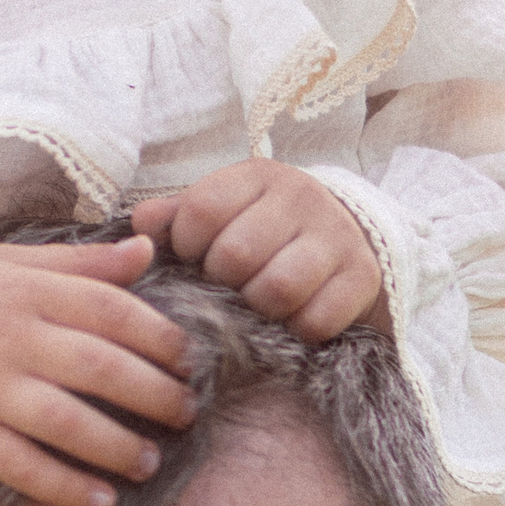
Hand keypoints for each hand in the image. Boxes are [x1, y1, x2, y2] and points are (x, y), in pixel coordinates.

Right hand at [0, 237, 195, 505]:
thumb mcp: (11, 262)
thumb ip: (82, 262)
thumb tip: (147, 249)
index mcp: (28, 293)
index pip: (110, 311)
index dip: (159, 337)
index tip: (190, 360)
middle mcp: (10, 341)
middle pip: (97, 368)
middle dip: (153, 395)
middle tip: (187, 414)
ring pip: (63, 423)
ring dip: (115, 446)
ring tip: (150, 462)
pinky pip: (20, 467)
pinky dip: (62, 487)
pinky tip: (100, 501)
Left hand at [128, 163, 383, 341]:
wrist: (344, 238)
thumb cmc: (263, 230)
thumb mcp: (221, 212)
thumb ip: (176, 217)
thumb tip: (142, 225)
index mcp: (256, 176)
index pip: (202, 209)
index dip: (186, 245)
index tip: (194, 257)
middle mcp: (301, 196)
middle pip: (236, 255)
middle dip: (221, 282)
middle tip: (227, 288)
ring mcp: (337, 236)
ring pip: (278, 289)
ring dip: (258, 309)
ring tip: (257, 305)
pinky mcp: (363, 276)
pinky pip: (316, 319)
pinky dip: (298, 330)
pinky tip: (292, 319)